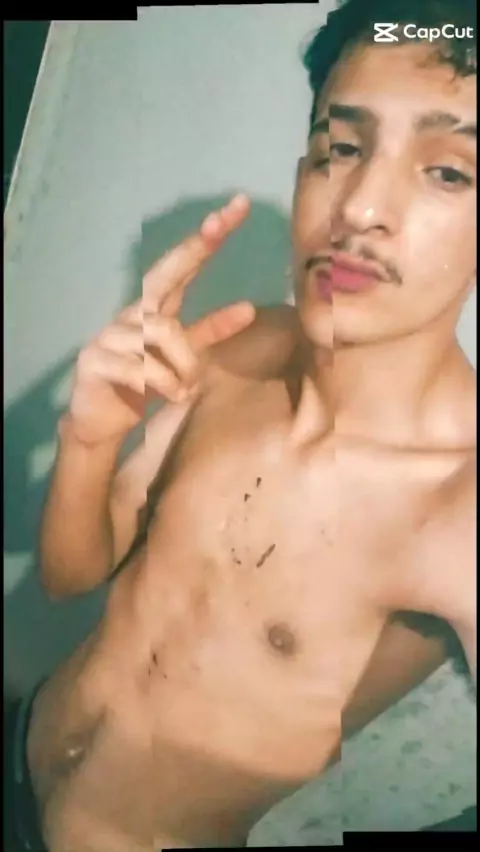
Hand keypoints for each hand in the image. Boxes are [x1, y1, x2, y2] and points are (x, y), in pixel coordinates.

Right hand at [68, 194, 254, 443]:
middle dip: (194, 248)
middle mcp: (131, 314)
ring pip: (162, 333)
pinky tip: (170, 396)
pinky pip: (141, 366)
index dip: (205, 239)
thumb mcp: (183, 357)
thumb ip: (209, 333)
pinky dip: (163, 383)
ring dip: (184, 367)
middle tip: (220, 224)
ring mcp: (109, 334)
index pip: (181, 267)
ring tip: (185, 390)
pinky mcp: (93, 360)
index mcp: (152, 309)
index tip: (236, 208)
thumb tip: (249, 308)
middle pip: (163, 276)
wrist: (100, 423)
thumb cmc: (144, 385)